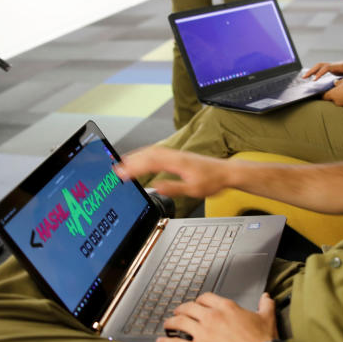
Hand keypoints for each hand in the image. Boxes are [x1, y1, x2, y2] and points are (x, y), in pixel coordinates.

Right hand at [115, 146, 231, 198]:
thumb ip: (174, 188)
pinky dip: (145, 154)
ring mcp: (177, 154)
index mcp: (178, 162)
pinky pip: (157, 151)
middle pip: (148, 154)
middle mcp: (176, 155)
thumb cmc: (213, 181)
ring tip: (123, 163)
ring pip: (152, 151)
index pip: (150, 162)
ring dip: (136, 155)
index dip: (134, 167)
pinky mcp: (178, 156)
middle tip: (116, 169)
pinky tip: (141, 158)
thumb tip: (156, 187)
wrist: (226, 172)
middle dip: (130, 161)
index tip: (122, 173)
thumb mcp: (194, 190)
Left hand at [158, 292, 276, 341]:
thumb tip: (266, 297)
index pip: (205, 298)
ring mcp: (203, 334)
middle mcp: (212, 317)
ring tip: (167, 325)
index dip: (198, 301)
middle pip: (189, 308)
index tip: (196, 305)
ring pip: (179, 323)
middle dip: (181, 310)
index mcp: (226, 307)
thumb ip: (265, 305)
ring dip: (171, 323)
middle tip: (178, 313)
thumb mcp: (267, 318)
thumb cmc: (264, 341)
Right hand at [302, 53, 342, 79]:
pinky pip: (322, 69)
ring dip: (311, 71)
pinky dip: (316, 72)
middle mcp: (334, 65)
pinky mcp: (333, 68)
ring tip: (304, 77)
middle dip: (311, 71)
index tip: (314, 80)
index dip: (320, 73)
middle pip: (320, 65)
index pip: (326, 68)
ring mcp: (333, 66)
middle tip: (303, 77)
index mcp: (339, 66)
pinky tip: (312, 77)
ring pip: (319, 66)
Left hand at [322, 77, 342, 107]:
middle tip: (333, 88)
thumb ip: (338, 82)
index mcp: (334, 94)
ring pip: (337, 99)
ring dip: (338, 95)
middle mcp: (337, 101)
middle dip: (331, 93)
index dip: (320, 93)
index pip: (323, 95)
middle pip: (330, 98)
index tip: (319, 91)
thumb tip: (334, 83)